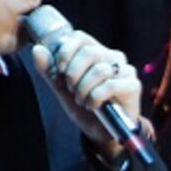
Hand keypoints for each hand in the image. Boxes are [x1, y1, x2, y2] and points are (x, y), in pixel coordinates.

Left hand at [30, 31, 141, 154]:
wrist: (102, 133)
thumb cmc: (86, 107)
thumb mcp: (62, 89)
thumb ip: (49, 70)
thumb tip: (37, 49)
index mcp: (96, 52)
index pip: (80, 37)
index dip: (66, 52)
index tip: (60, 71)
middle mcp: (113, 57)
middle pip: (89, 52)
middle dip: (73, 74)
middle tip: (72, 90)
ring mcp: (126, 71)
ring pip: (99, 70)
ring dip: (84, 89)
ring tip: (83, 101)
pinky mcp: (133, 86)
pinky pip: (109, 86)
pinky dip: (95, 98)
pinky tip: (94, 106)